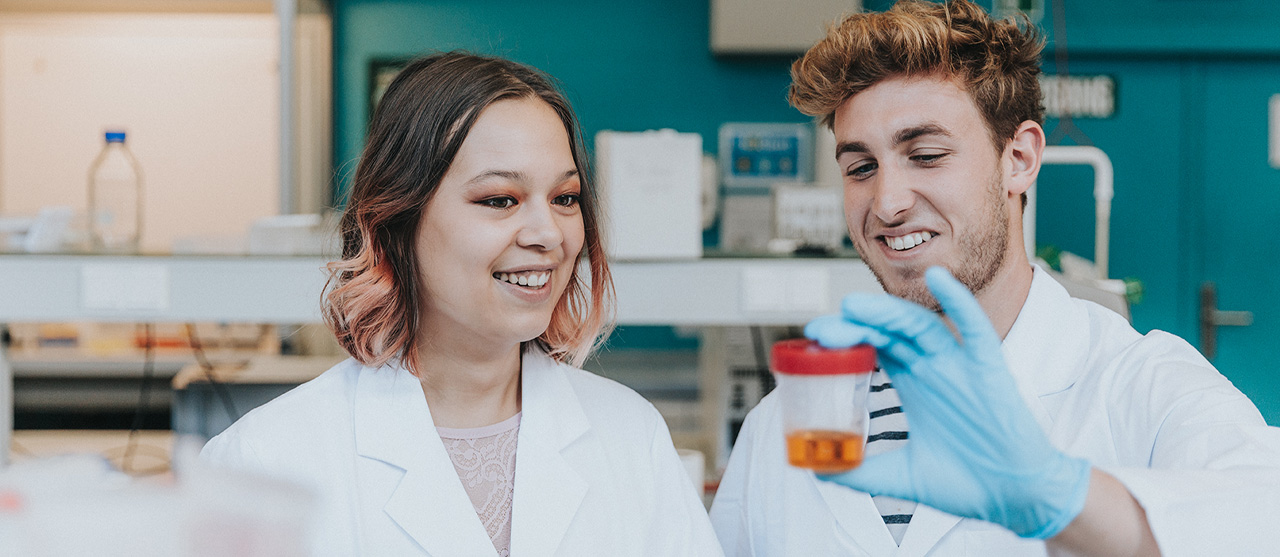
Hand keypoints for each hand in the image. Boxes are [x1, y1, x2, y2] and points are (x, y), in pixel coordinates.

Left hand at [804, 267, 1090, 538]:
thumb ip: (861, 472)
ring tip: (854, 305)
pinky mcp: (990, 369)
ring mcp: (961, 366)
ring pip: (921, 326)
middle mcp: (934, 369)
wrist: (1018, 499)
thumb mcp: (902, 477)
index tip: (813, 338)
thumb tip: (819, 471)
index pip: (874, 347)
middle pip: (889, 333)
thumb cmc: (968, 484)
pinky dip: (959, 302)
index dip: (846, 337)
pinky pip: (975, 328)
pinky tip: (939, 279)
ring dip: (888, 311)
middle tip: (819, 329)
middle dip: (855, 325)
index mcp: (915, 385)